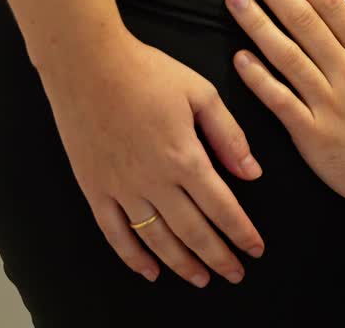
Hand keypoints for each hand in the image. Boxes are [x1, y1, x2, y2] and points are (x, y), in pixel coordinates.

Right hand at [40, 35, 264, 287]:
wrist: (88, 65)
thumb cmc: (148, 72)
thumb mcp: (202, 94)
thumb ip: (229, 136)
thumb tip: (252, 173)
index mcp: (185, 157)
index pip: (222, 207)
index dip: (241, 232)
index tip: (256, 249)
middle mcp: (153, 179)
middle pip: (192, 231)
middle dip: (217, 257)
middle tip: (235, 274)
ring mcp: (121, 186)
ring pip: (156, 238)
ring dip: (182, 263)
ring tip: (202, 279)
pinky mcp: (94, 186)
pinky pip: (114, 231)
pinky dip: (133, 256)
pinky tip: (150, 270)